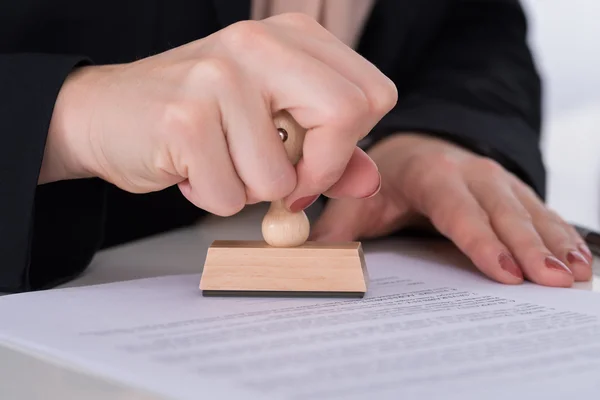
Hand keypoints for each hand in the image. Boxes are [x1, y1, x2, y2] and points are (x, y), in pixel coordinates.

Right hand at [41, 13, 395, 215]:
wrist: (106, 113)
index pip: (373, 94)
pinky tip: (190, 167)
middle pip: (348, 114)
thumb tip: (371, 180)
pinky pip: (229, 196)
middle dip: (316, 171)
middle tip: (279, 180)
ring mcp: (219, 76)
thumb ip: (330, 152)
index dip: (350, 144)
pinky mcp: (184, 118)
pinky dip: (213, 198)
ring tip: (217, 160)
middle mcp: (259, 42)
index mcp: (292, 36)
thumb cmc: (198, 119)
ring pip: (280, 178)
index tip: (313, 164)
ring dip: (249, 190)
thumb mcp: (273, 125)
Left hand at [310, 133, 592, 287]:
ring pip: (530, 211)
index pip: (456, 207)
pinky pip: (542, 212)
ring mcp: (496, 180)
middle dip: (529, 247)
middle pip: (502, 211)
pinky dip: (563, 235)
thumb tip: (307, 259)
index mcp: (430, 175)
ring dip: (554, 243)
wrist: (415, 150)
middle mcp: (470, 174)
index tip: (501, 269)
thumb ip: (337, 226)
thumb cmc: (387, 179)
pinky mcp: (512, 191)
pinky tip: (581, 260)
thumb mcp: (360, 198)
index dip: (478, 237)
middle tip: (551, 280)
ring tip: (575, 274)